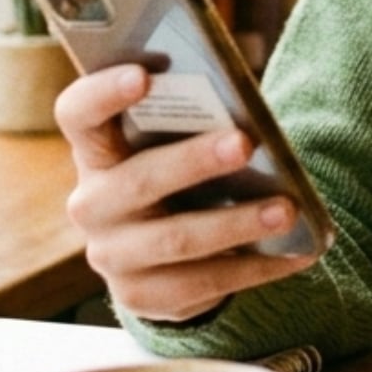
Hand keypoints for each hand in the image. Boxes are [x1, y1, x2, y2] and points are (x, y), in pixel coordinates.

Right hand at [55, 66, 320, 322]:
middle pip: (139, 179)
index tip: (143, 75)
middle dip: (194, 161)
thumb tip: (247, 114)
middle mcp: (92, 204)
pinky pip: (202, 283)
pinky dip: (254, 266)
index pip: (77, 115)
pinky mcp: (141, 296)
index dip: (102, 93)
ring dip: (236, 223)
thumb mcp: (173, 146)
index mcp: (96, 150)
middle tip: (245, 143)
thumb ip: (193, 124)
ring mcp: (112, 255)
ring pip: (175, 239)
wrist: (157, 259)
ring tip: (286, 208)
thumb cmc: (176, 176)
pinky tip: (294, 253)